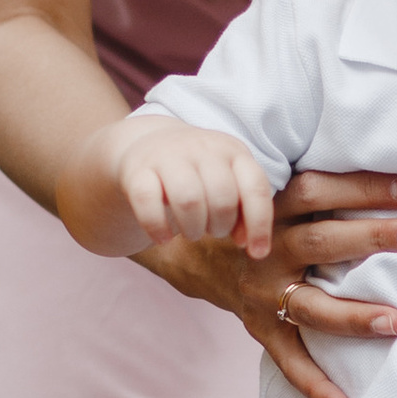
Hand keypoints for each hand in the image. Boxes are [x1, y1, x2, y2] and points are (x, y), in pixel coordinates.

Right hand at [109, 115, 274, 256]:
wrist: (148, 144)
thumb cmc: (198, 174)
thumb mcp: (228, 183)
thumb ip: (244, 212)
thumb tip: (248, 244)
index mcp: (233, 151)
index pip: (255, 187)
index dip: (259, 225)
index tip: (257, 254)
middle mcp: (202, 148)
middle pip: (222, 199)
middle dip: (220, 227)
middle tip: (210, 230)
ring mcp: (168, 156)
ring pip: (188, 200)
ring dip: (193, 228)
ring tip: (190, 232)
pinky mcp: (137, 170)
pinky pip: (147, 202)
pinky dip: (157, 228)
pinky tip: (163, 237)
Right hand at [140, 170, 396, 397]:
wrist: (191, 250)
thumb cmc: (255, 213)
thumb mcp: (271, 187)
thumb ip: (317, 185)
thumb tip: (395, 177)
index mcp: (271, 207)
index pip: (319, 190)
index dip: (366, 188)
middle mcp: (266, 249)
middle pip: (324, 242)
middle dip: (375, 238)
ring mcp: (262, 293)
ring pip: (311, 305)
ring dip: (354, 315)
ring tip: (396, 322)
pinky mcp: (260, 327)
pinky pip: (288, 360)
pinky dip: (314, 385)